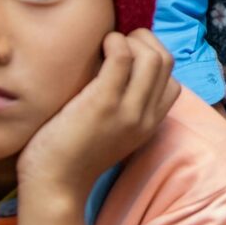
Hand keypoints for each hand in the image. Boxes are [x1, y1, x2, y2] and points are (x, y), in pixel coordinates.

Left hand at [15, 29, 179, 224]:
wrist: (53, 185)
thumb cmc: (73, 155)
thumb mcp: (113, 134)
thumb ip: (125, 108)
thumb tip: (120, 68)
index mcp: (149, 124)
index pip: (173, 81)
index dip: (155, 59)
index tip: (131, 55)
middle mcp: (145, 117)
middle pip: (166, 61)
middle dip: (145, 41)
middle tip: (119, 42)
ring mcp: (127, 110)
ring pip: (151, 57)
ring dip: (131, 39)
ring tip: (109, 43)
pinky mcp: (104, 102)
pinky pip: (122, 58)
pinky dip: (115, 42)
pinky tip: (100, 46)